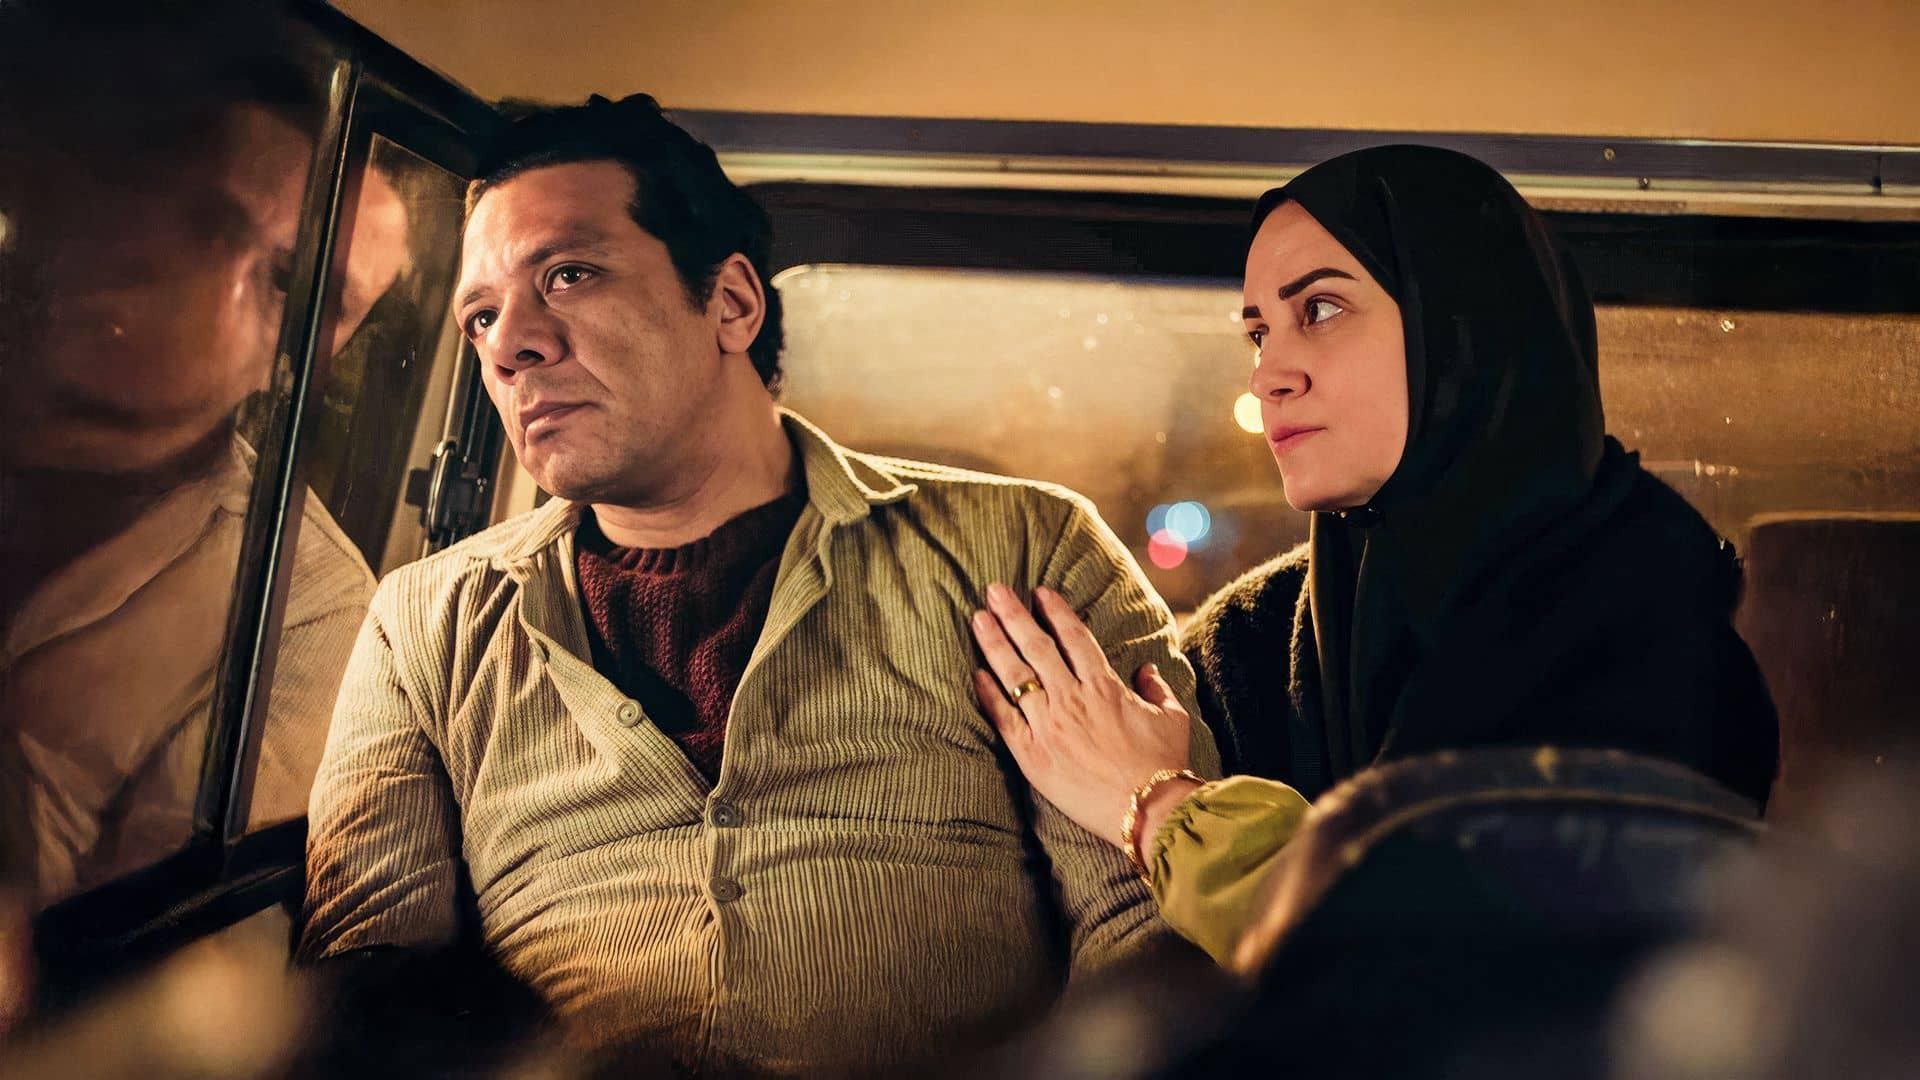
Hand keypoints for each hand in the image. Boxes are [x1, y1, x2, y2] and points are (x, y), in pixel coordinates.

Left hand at [970, 583, 1195, 856]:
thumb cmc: (1164, 766)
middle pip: (1036, 647)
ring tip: (978, 619)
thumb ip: (1157, 689)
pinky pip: (1003, 718)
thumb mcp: (1172, 719)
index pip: (1074, 638)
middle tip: (994, 591)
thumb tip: (1147, 671)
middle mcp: (1072, 699)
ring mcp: (1049, 726)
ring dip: (994, 644)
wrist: (1147, 811)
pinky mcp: (1032, 755)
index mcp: (1105, 687)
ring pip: (1015, 676)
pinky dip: (988, 694)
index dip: (1055, 612)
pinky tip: (975, 674)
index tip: (1039, 592)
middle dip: (1013, 615)